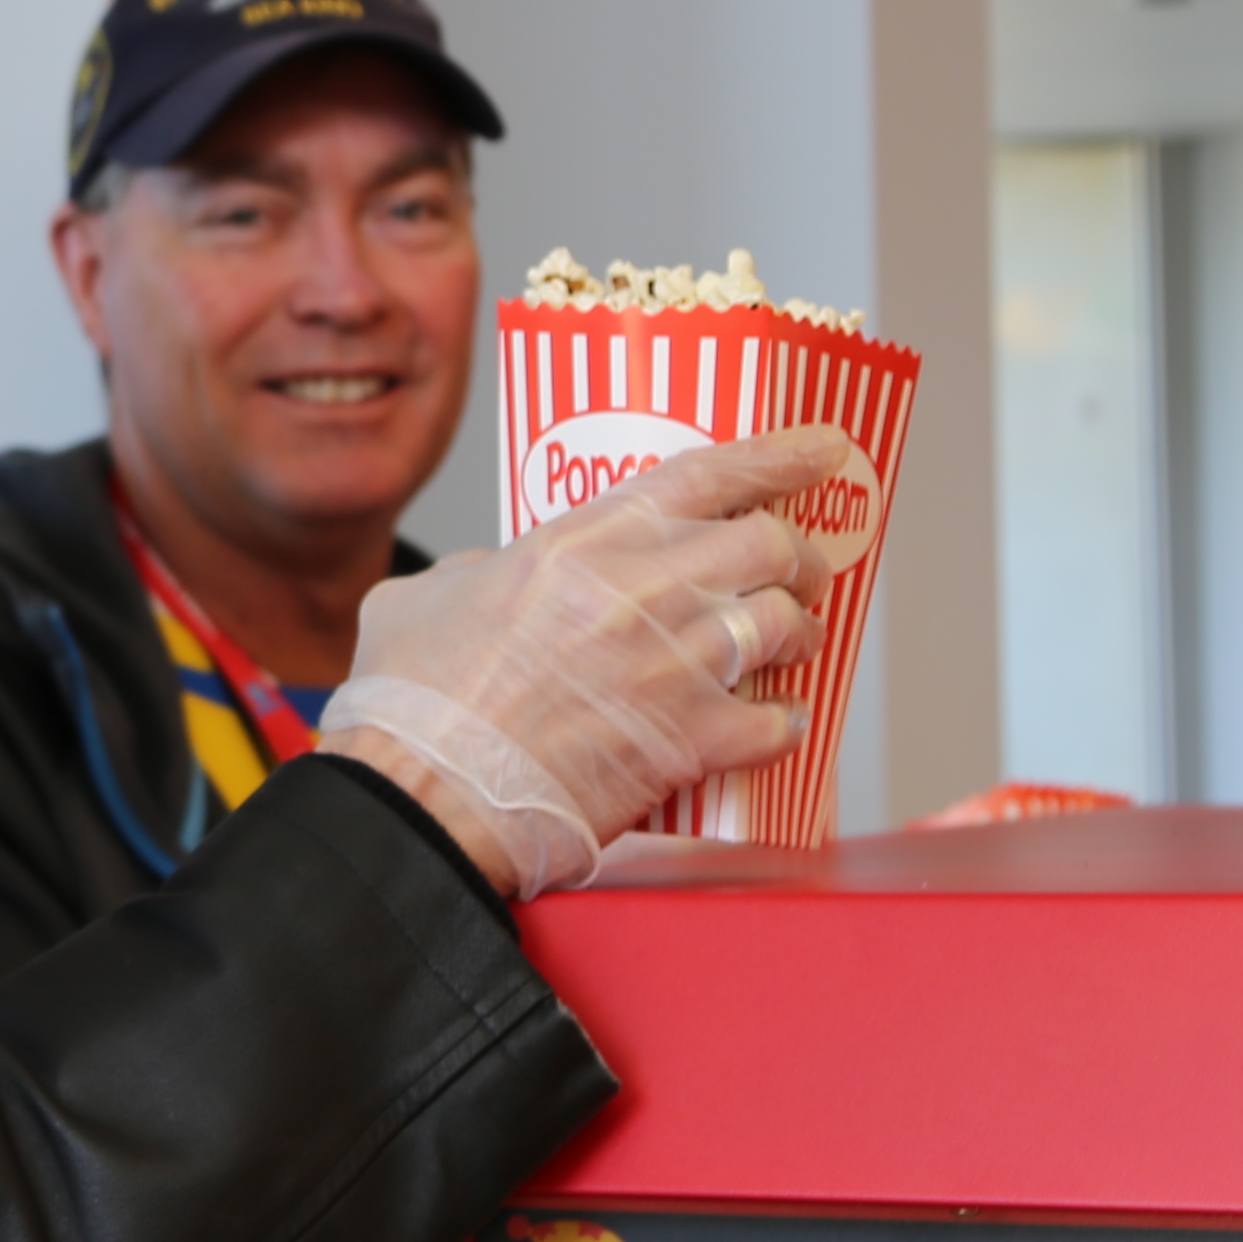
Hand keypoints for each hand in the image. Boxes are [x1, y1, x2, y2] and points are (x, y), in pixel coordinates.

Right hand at [319, 428, 858, 893]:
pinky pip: (778, 722)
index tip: (825, 449)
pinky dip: (784, 723)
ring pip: (787, 624)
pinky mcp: (691, 740)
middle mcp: (646, 588)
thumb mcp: (427, 594)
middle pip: (771, 544)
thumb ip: (479, 571)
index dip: (780, 455)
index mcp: (585, 539)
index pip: (710, 473)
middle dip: (800, 556)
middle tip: (800, 571)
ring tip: (790, 647)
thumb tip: (494, 577)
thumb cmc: (417, 705)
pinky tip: (774, 725)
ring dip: (798, 633)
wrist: (426, 793)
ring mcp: (677, 663)